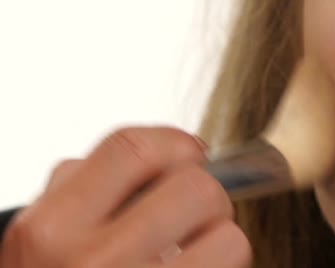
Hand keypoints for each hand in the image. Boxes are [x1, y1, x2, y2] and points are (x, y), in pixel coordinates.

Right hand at [0, 127, 251, 266]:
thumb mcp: (42, 235)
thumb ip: (84, 184)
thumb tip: (166, 148)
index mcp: (53, 227)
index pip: (134, 149)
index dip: (176, 141)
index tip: (191, 153)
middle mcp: (92, 262)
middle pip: (195, 188)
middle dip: (208, 193)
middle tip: (198, 210)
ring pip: (229, 237)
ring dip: (222, 238)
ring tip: (197, 249)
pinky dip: (223, 265)